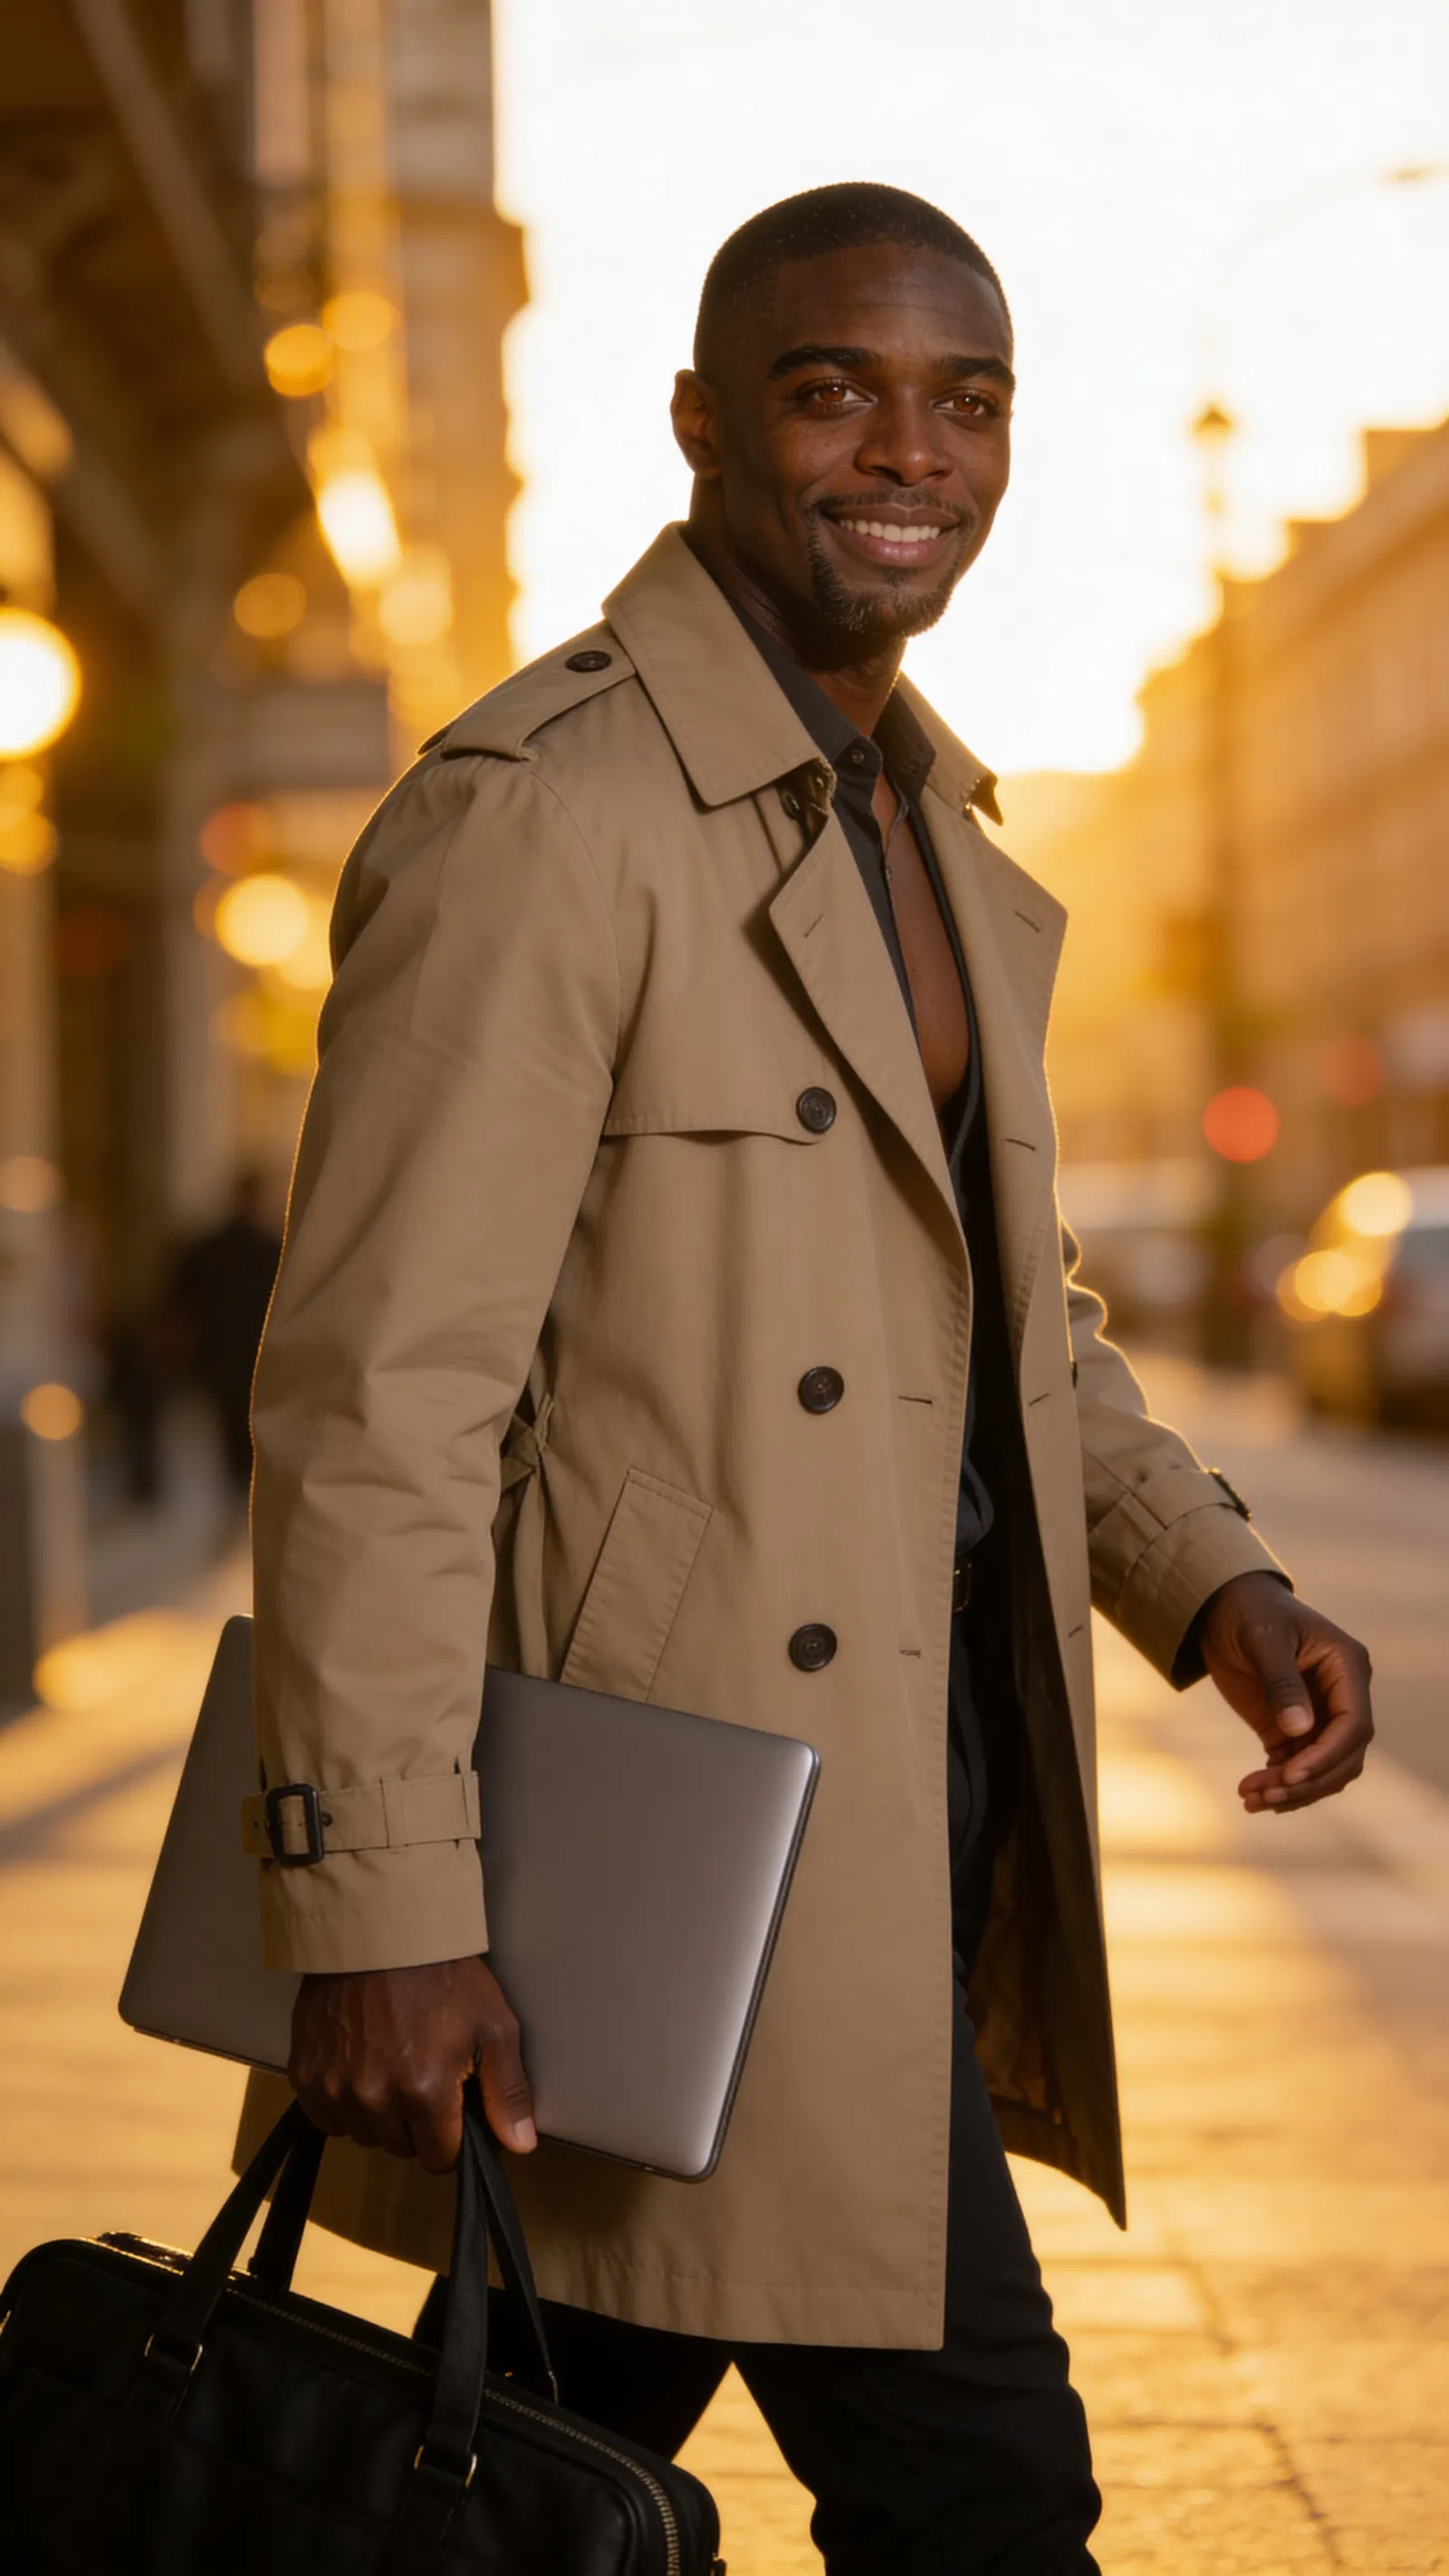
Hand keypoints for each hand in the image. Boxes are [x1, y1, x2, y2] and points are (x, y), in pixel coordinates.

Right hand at [288, 1956, 536, 2172]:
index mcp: (425, 2092)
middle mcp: (374, 2100)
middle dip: (417, 2124)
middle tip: (423, 2075)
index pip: (439, 2158)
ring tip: (391, 2066)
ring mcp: (334, 2088)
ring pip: (363, 2135)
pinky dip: (342, 2104)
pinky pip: (326, 2118)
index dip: (452, 2137)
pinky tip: (359, 2069)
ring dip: (379, 2115)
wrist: (380, 1929)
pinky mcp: (304, 2074)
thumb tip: (520, 2147)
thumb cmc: (443, 1975)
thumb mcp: (493, 2025)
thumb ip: (507, 2091)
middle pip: (400, 2148)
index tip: (453, 2108)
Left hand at [1197, 1571, 1373, 1815]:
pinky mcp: (1293, 1728)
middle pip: (1344, 1756)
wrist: (1223, 1609)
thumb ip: (1282, 1682)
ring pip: (1323, 1768)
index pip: (1353, 1724)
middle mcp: (1342, 1695)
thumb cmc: (1249, 1612)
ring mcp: (1319, 1714)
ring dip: (1293, 1790)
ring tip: (1251, 1799)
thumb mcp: (1262, 1640)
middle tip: (1267, 1796)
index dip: (1327, 1755)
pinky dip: (1277, 1784)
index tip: (1291, 1774)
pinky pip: (1296, 1765)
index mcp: (1347, 1667)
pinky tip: (1250, 1792)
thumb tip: (1299, 1730)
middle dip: (1309, 1781)